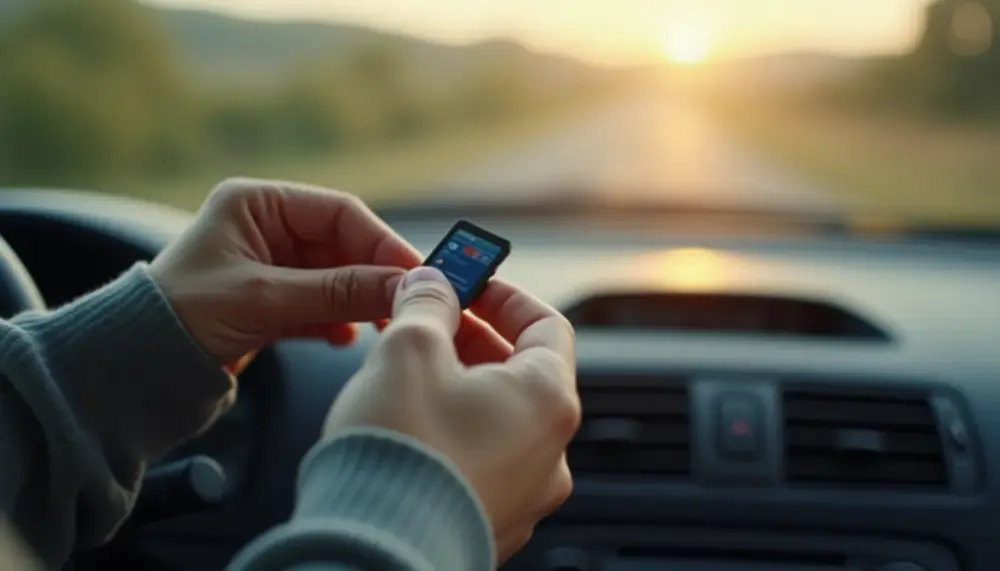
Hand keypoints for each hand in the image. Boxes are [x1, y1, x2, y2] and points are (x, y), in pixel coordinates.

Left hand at [149, 178, 419, 367]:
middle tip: (407, 304)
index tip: (416, 272)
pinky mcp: (272, 303)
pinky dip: (336, 321)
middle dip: (373, 277)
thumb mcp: (264, 299)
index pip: (340, 213)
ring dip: (358, 303)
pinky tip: (342, 338)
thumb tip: (404, 285)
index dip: (382, 242)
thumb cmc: (181, 317)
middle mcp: (267, 229)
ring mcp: (271, 268)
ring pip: (336, 279)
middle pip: (343, 247)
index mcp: (258, 204)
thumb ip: (337, 291)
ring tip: (379, 326)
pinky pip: (320, 305)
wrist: (134, 369)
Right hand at [324, 266, 580, 562]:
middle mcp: (549, 453)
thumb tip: (432, 284)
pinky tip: (410, 430)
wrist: (372, 552)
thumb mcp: (408, 349)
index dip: (505, 296)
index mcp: (547, 401)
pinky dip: (454, 436)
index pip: (547, 325)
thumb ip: (427, 305)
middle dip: (474, 341)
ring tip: (409, 376)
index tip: (470, 282)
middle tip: (428, 323)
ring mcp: (523, 496)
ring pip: (499, 421)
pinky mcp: (489, 524)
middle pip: (523, 374)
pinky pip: (481, 464)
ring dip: (461, 389)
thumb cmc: (401, 454)